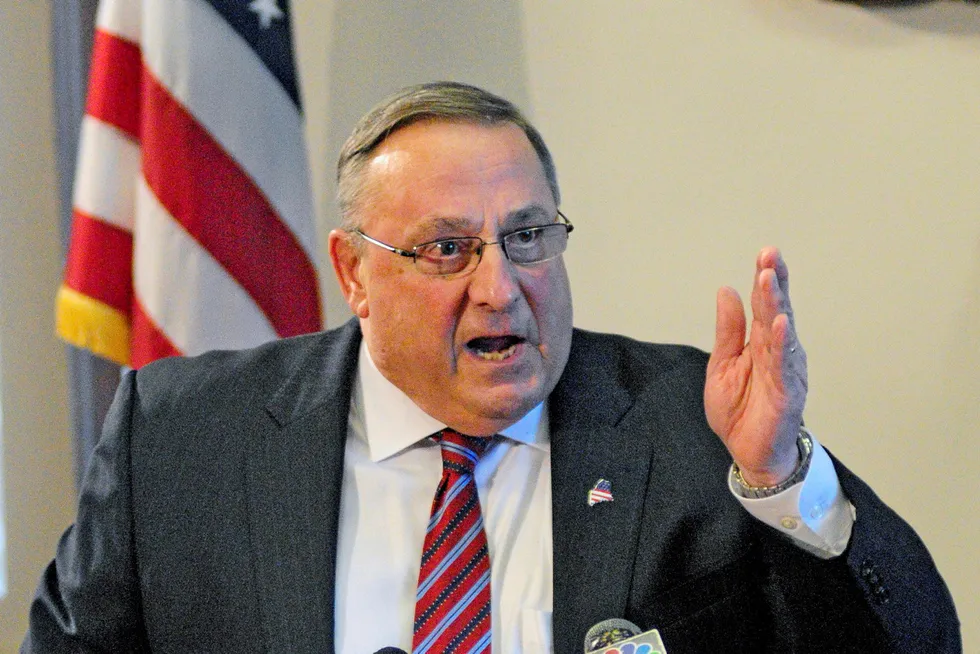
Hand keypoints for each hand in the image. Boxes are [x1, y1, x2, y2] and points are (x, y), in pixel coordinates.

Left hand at [704, 247, 807, 486]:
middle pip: (777, 311)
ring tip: (769, 280)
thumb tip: (726, 291)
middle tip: (770, 255)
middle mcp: (778, 352)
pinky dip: (783, 345)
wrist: (749, 454)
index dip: (767, 279)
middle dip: (773, 282)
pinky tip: (782, 325)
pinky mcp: (787, 393)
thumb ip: (728, 330)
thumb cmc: (740, 411)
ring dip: (776, 305)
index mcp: (761, 343)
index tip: (766, 254)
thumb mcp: (722, 364)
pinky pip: (784, 366)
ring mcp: (785, 371)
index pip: (766, 306)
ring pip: (781, 333)